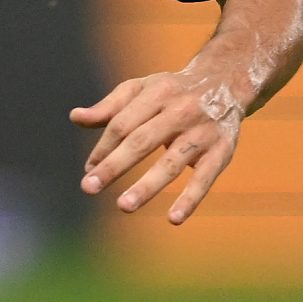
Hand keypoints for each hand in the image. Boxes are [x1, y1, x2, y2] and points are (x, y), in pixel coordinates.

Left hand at [70, 69, 242, 225]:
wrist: (227, 82)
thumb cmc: (172, 92)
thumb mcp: (142, 89)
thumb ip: (110, 107)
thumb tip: (75, 117)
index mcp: (157, 93)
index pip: (123, 124)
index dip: (104, 147)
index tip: (89, 170)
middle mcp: (181, 110)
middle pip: (142, 140)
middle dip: (114, 165)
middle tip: (89, 187)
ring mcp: (202, 132)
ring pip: (172, 162)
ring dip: (147, 185)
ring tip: (123, 206)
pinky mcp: (222, 150)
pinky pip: (205, 178)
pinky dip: (191, 199)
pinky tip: (174, 219)